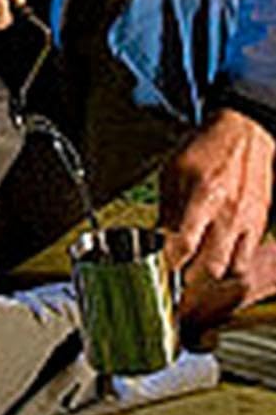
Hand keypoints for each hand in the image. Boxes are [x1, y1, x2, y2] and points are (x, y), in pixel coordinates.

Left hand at [159, 108, 275, 304]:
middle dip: (188, 278)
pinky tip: (214, 262)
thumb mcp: (174, 171)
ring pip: (231, 269)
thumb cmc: (206, 150)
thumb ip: (167, 207)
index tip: (156, 267)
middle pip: (209, 265)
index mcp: (203, 196)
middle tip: (173, 277)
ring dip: (210, 277)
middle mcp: (228, 214)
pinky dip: (229, 267)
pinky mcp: (259, 227)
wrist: (245, 136)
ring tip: (193, 274)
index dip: (168, 261)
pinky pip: (245, 260)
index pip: (183, 242)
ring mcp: (247, 223)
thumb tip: (155, 237)